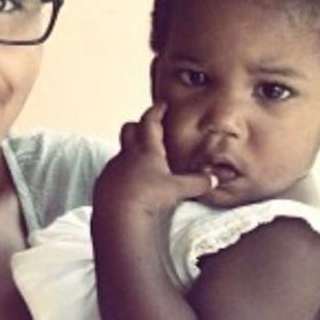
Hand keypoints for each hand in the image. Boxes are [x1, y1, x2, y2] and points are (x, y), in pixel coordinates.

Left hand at [94, 103, 216, 218]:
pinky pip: (113, 169)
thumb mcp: (178, 189)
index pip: (150, 122)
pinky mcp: (103, 181)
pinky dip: (123, 170)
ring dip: (131, 150)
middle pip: (129, 129)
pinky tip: (130, 181)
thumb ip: (197, 183)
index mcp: (147, 150)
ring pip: (121, 150)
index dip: (156, 111)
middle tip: (150, 127)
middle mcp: (127, 154)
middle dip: (139, 125)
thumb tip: (215, 180)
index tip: (161, 104)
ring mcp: (113, 167)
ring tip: (143, 159)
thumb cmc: (148, 197)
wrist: (117, 214)